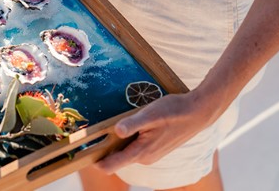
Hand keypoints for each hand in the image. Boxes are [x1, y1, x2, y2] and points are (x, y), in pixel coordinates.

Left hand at [95, 91, 218, 172]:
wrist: (198, 112)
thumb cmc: (175, 111)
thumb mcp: (151, 114)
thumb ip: (132, 124)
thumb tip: (115, 131)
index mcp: (141, 152)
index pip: (110, 166)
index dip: (94, 160)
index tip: (80, 151)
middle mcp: (145, 158)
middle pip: (115, 159)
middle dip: (103, 148)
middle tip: (91, 132)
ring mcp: (150, 154)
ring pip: (125, 152)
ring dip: (115, 143)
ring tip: (108, 126)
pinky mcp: (154, 148)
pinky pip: (134, 147)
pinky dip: (127, 139)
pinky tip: (127, 125)